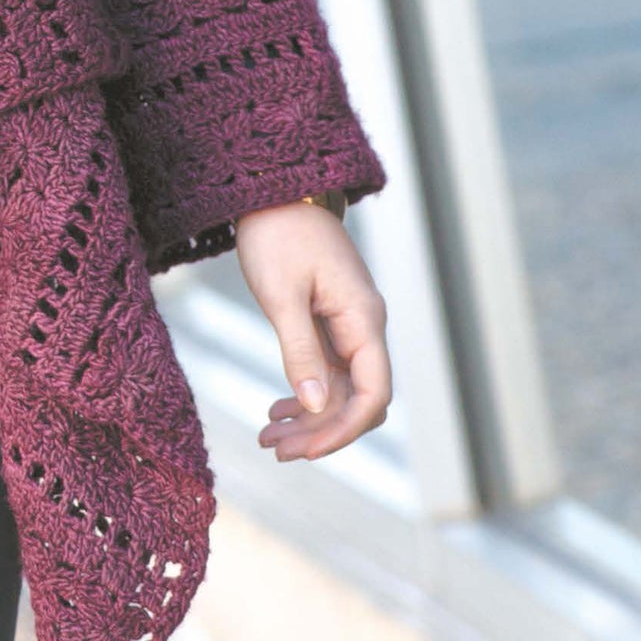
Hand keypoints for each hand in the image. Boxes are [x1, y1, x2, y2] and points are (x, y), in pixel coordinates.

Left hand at [234, 200, 391, 462]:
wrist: (271, 190)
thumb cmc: (276, 234)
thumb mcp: (280, 294)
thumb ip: (300, 350)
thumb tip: (315, 406)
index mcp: (362, 318)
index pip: (373, 393)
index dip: (344, 429)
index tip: (305, 450)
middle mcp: (363, 325)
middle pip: (357, 399)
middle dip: (321, 431)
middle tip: (274, 449)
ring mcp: (347, 324)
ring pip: (339, 389)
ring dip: (308, 418)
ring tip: (267, 438)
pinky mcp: (328, 320)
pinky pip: (327, 371)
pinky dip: (304, 393)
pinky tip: (276, 409)